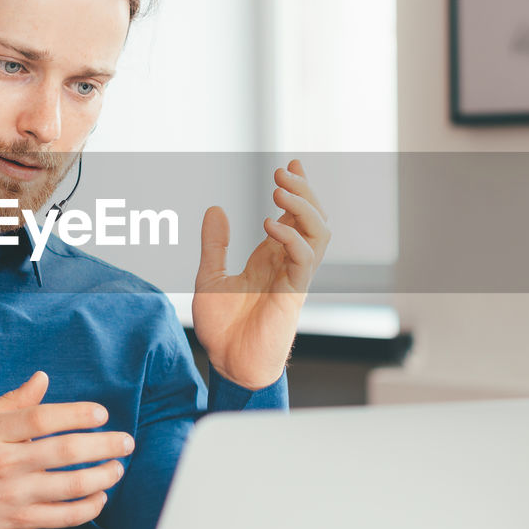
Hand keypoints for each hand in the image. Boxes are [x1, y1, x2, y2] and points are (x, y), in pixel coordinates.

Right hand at [0, 371, 131, 528]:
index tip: (101, 414)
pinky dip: (87, 508)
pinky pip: (63, 517)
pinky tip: (99, 498)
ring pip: (70, 486)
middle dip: (103, 445)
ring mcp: (13, 495)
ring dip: (102, 477)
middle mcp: (5, 464)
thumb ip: (11, 402)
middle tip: (126, 441)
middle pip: (64, 452)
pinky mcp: (19, 523)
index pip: (42, 419)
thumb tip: (42, 379)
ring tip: (117, 468)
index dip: (76, 414)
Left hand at [191, 159, 329, 389]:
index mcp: (271, 257)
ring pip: (318, 233)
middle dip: (303, 191)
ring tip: (279, 191)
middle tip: (282, 172)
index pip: (294, 216)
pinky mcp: (293, 293)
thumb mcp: (210, 276)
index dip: (297, 190)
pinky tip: (268, 225)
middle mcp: (287, 263)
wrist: (228, 364)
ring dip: (304, 207)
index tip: (291, 164)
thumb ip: (215, 244)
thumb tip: (215, 208)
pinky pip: (304, 259)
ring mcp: (293, 277)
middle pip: (313, 218)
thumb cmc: (223, 328)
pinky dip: (291, 238)